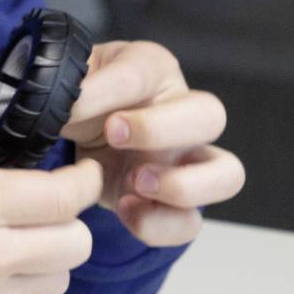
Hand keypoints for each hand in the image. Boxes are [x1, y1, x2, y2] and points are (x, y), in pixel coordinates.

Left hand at [59, 41, 244, 247]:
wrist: (71, 135)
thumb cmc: (82, 100)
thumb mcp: (72, 83)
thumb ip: (73, 90)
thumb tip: (66, 103)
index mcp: (152, 69)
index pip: (144, 71)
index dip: (114, 92)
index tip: (82, 106)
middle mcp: (180, 113)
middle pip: (210, 115)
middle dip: (161, 130)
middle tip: (114, 138)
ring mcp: (184, 160)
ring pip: (227, 174)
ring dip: (183, 185)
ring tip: (136, 183)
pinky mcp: (171, 203)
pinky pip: (189, 222)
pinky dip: (159, 224)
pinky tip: (126, 210)